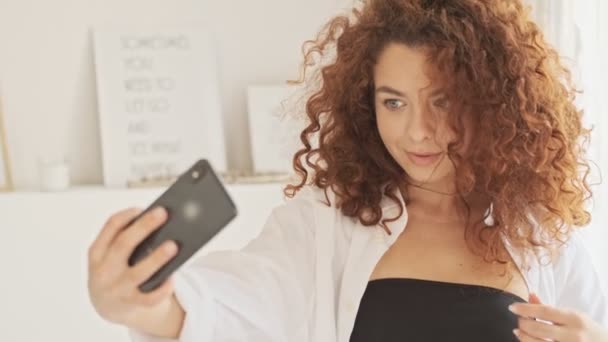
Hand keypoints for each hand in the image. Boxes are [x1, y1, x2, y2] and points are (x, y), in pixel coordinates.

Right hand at [87, 207, 179, 326]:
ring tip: (173, 246)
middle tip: (163, 213)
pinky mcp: (131, 305)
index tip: (145, 207)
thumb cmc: (116, 271)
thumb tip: (160, 222)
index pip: (111, 226)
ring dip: (157, 258)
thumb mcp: (111, 255)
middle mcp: (103, 270)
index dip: (129, 214)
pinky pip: (150, 298)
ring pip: (138, 273)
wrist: (109, 307)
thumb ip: (126, 239)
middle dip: (144, 227)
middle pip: (123, 244)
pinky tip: (172, 278)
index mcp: (97, 252)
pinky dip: (163, 288)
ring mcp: (116, 289)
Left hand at [510, 293, 607, 341]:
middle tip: (518, 320)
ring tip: (518, 331)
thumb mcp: (572, 315)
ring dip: (523, 337)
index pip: (545, 311)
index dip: (525, 309)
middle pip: (539, 328)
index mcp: (574, 319)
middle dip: (523, 323)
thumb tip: (530, 294)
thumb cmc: (586, 329)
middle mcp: (573, 335)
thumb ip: (550, 308)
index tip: (512, 307)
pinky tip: (526, 340)